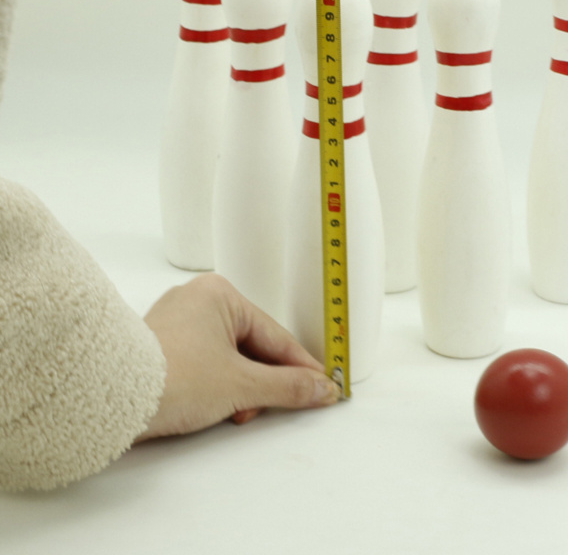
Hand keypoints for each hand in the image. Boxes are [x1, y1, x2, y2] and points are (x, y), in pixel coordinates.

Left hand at [138, 274, 339, 440]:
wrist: (109, 400)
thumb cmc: (170, 377)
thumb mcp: (241, 385)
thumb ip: (288, 387)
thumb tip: (320, 388)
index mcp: (220, 293)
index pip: (274, 335)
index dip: (300, 366)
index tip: (321, 385)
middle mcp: (197, 299)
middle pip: (251, 346)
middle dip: (263, 382)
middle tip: (276, 406)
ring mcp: (176, 321)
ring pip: (228, 356)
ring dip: (239, 388)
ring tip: (234, 412)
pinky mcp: (161, 345)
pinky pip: (204, 361)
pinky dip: (216, 385)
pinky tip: (213, 407)